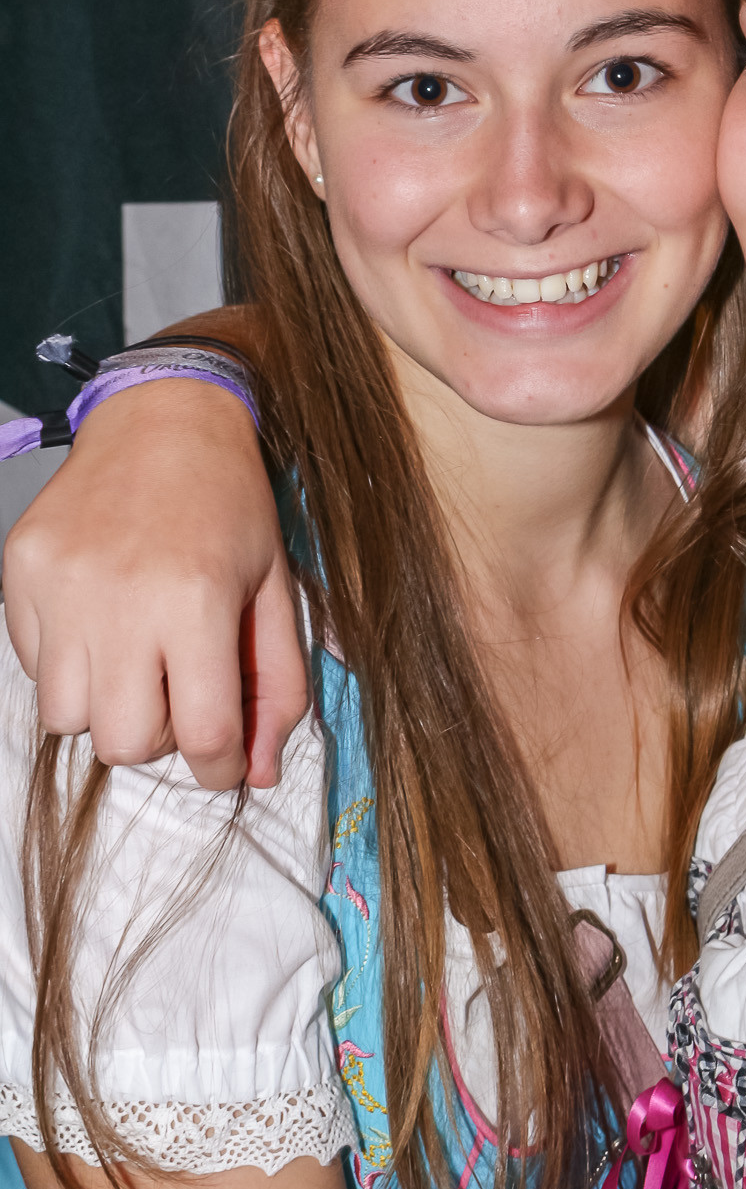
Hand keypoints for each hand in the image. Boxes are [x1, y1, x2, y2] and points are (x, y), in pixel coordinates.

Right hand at [2, 379, 307, 788]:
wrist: (162, 418)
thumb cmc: (228, 502)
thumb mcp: (275, 588)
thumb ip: (277, 683)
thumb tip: (261, 770)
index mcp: (196, 603)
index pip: (202, 736)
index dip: (220, 766)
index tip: (224, 761)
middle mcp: (120, 600)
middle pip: (124, 743)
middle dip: (159, 735)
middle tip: (179, 690)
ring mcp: (60, 587)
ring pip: (67, 718)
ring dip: (106, 705)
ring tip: (136, 656)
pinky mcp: (19, 573)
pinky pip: (31, 668)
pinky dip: (68, 665)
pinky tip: (102, 621)